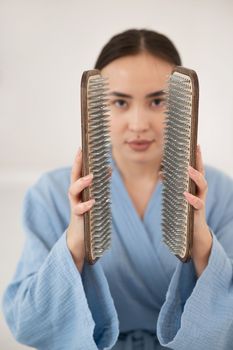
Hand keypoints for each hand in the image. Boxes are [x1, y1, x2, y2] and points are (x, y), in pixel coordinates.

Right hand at [66, 148, 94, 272]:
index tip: (81, 147)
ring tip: (91, 177)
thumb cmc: (88, 213)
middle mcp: (75, 195)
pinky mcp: (78, 217)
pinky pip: (79, 209)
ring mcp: (75, 205)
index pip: (78, 171)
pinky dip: (86, 205)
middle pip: (73, 177)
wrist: (81, 237)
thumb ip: (100, 184)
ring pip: (73, 191)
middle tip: (82, 155)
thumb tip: (109, 169)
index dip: (79, 159)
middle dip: (77, 165)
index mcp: (79, 189)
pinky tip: (93, 202)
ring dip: (82, 183)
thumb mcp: (94, 197)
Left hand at [184, 145, 212, 276]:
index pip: (197, 169)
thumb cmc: (186, 212)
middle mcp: (200, 192)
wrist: (194, 234)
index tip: (195, 144)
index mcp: (195, 187)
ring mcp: (200, 202)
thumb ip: (172, 184)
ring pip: (203, 186)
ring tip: (189, 170)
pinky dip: (191, 199)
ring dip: (196, 177)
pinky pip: (197, 205)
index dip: (197, 157)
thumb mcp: (179, 196)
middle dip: (200, 162)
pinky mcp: (197, 213)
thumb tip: (162, 173)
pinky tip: (185, 194)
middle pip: (202, 174)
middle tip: (196, 150)